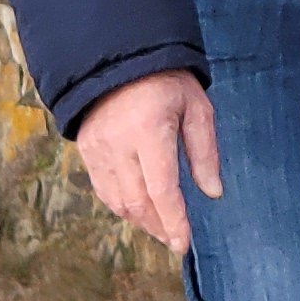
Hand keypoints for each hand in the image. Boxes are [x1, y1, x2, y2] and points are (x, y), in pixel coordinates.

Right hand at [72, 70, 222, 253]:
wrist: (118, 57)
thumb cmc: (166, 81)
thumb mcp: (196, 108)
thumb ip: (205, 152)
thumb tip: (213, 193)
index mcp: (149, 131)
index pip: (161, 189)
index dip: (174, 221)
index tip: (184, 243)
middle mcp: (118, 144)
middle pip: (138, 202)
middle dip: (159, 227)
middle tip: (176, 240)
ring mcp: (98, 149)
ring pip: (118, 202)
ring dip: (141, 221)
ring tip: (162, 229)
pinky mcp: (86, 150)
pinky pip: (103, 190)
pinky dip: (122, 207)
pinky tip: (140, 210)